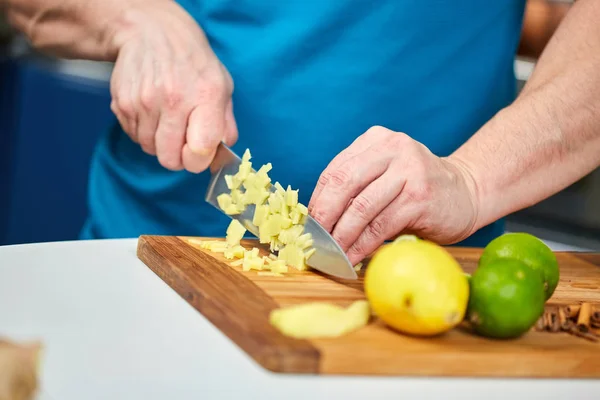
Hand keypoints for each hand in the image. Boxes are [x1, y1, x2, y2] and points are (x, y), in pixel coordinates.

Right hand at [109, 2, 236, 171]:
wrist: (153, 32)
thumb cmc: (194, 63)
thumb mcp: (222, 86)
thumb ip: (225, 124)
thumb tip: (221, 153)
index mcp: (205, 98)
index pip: (199, 151)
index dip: (199, 161)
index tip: (200, 153)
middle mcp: (172, 101)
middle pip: (169, 159)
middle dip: (177, 158)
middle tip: (182, 142)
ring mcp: (144, 103)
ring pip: (149, 149)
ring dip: (159, 143)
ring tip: (167, 120)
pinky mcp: (122, 103)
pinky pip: (134, 136)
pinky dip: (144, 131)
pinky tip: (152, 112)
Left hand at [308, 126, 479, 264]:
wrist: (467, 192)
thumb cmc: (416, 189)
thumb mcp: (385, 175)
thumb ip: (357, 186)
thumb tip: (317, 219)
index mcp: (376, 140)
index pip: (335, 171)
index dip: (318, 201)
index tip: (308, 225)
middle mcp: (392, 148)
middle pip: (344, 184)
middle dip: (325, 217)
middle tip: (314, 241)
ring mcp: (409, 171)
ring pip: (361, 207)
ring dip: (342, 236)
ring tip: (331, 254)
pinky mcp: (420, 197)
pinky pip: (381, 225)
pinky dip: (362, 244)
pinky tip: (353, 257)